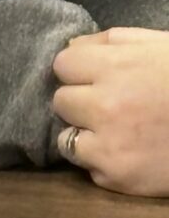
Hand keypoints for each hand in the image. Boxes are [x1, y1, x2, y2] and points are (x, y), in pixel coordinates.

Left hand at [53, 28, 168, 196]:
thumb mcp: (156, 44)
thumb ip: (110, 41)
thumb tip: (72, 45)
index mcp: (113, 66)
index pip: (62, 65)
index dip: (79, 71)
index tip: (94, 77)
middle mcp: (104, 104)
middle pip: (60, 101)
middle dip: (80, 102)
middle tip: (106, 106)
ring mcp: (108, 143)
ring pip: (66, 138)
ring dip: (84, 135)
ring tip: (115, 133)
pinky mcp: (117, 176)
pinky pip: (87, 167)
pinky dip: (102, 163)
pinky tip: (127, 154)